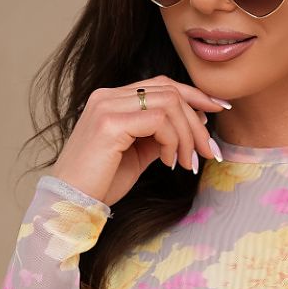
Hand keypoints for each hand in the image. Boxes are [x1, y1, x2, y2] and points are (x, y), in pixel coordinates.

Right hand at [45, 78, 230, 207]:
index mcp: (111, 100)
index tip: (218, 110)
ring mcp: (107, 106)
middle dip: (197, 121)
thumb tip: (187, 131)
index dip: (193, 95)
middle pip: (169, 90)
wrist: (69, 203)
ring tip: (188, 162)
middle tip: (209, 151)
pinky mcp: (110, 123)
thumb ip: (157, 137)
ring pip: (169, 103)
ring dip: (188, 134)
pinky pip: (159, 120)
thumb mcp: (136, 155)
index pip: (160, 84)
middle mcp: (107, 96)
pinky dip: (174, 141)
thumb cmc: (99, 184)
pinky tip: (170, 162)